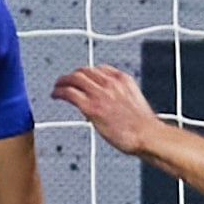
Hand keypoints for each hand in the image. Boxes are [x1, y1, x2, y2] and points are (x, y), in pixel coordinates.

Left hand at [50, 65, 164, 156]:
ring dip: (62, 81)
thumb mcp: (134, 102)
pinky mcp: (91, 106)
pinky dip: (59, 92)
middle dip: (72, 75)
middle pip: (84, 70)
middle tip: (65, 81)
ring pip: (74, 78)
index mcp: (123, 80)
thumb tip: (109, 105)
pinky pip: (69, 93)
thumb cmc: (143, 126)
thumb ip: (120, 98)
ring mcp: (100, 93)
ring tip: (57, 87)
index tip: (82, 78)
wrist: (147, 135)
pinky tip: (56, 95)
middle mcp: (111, 83)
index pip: (99, 69)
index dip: (87, 73)